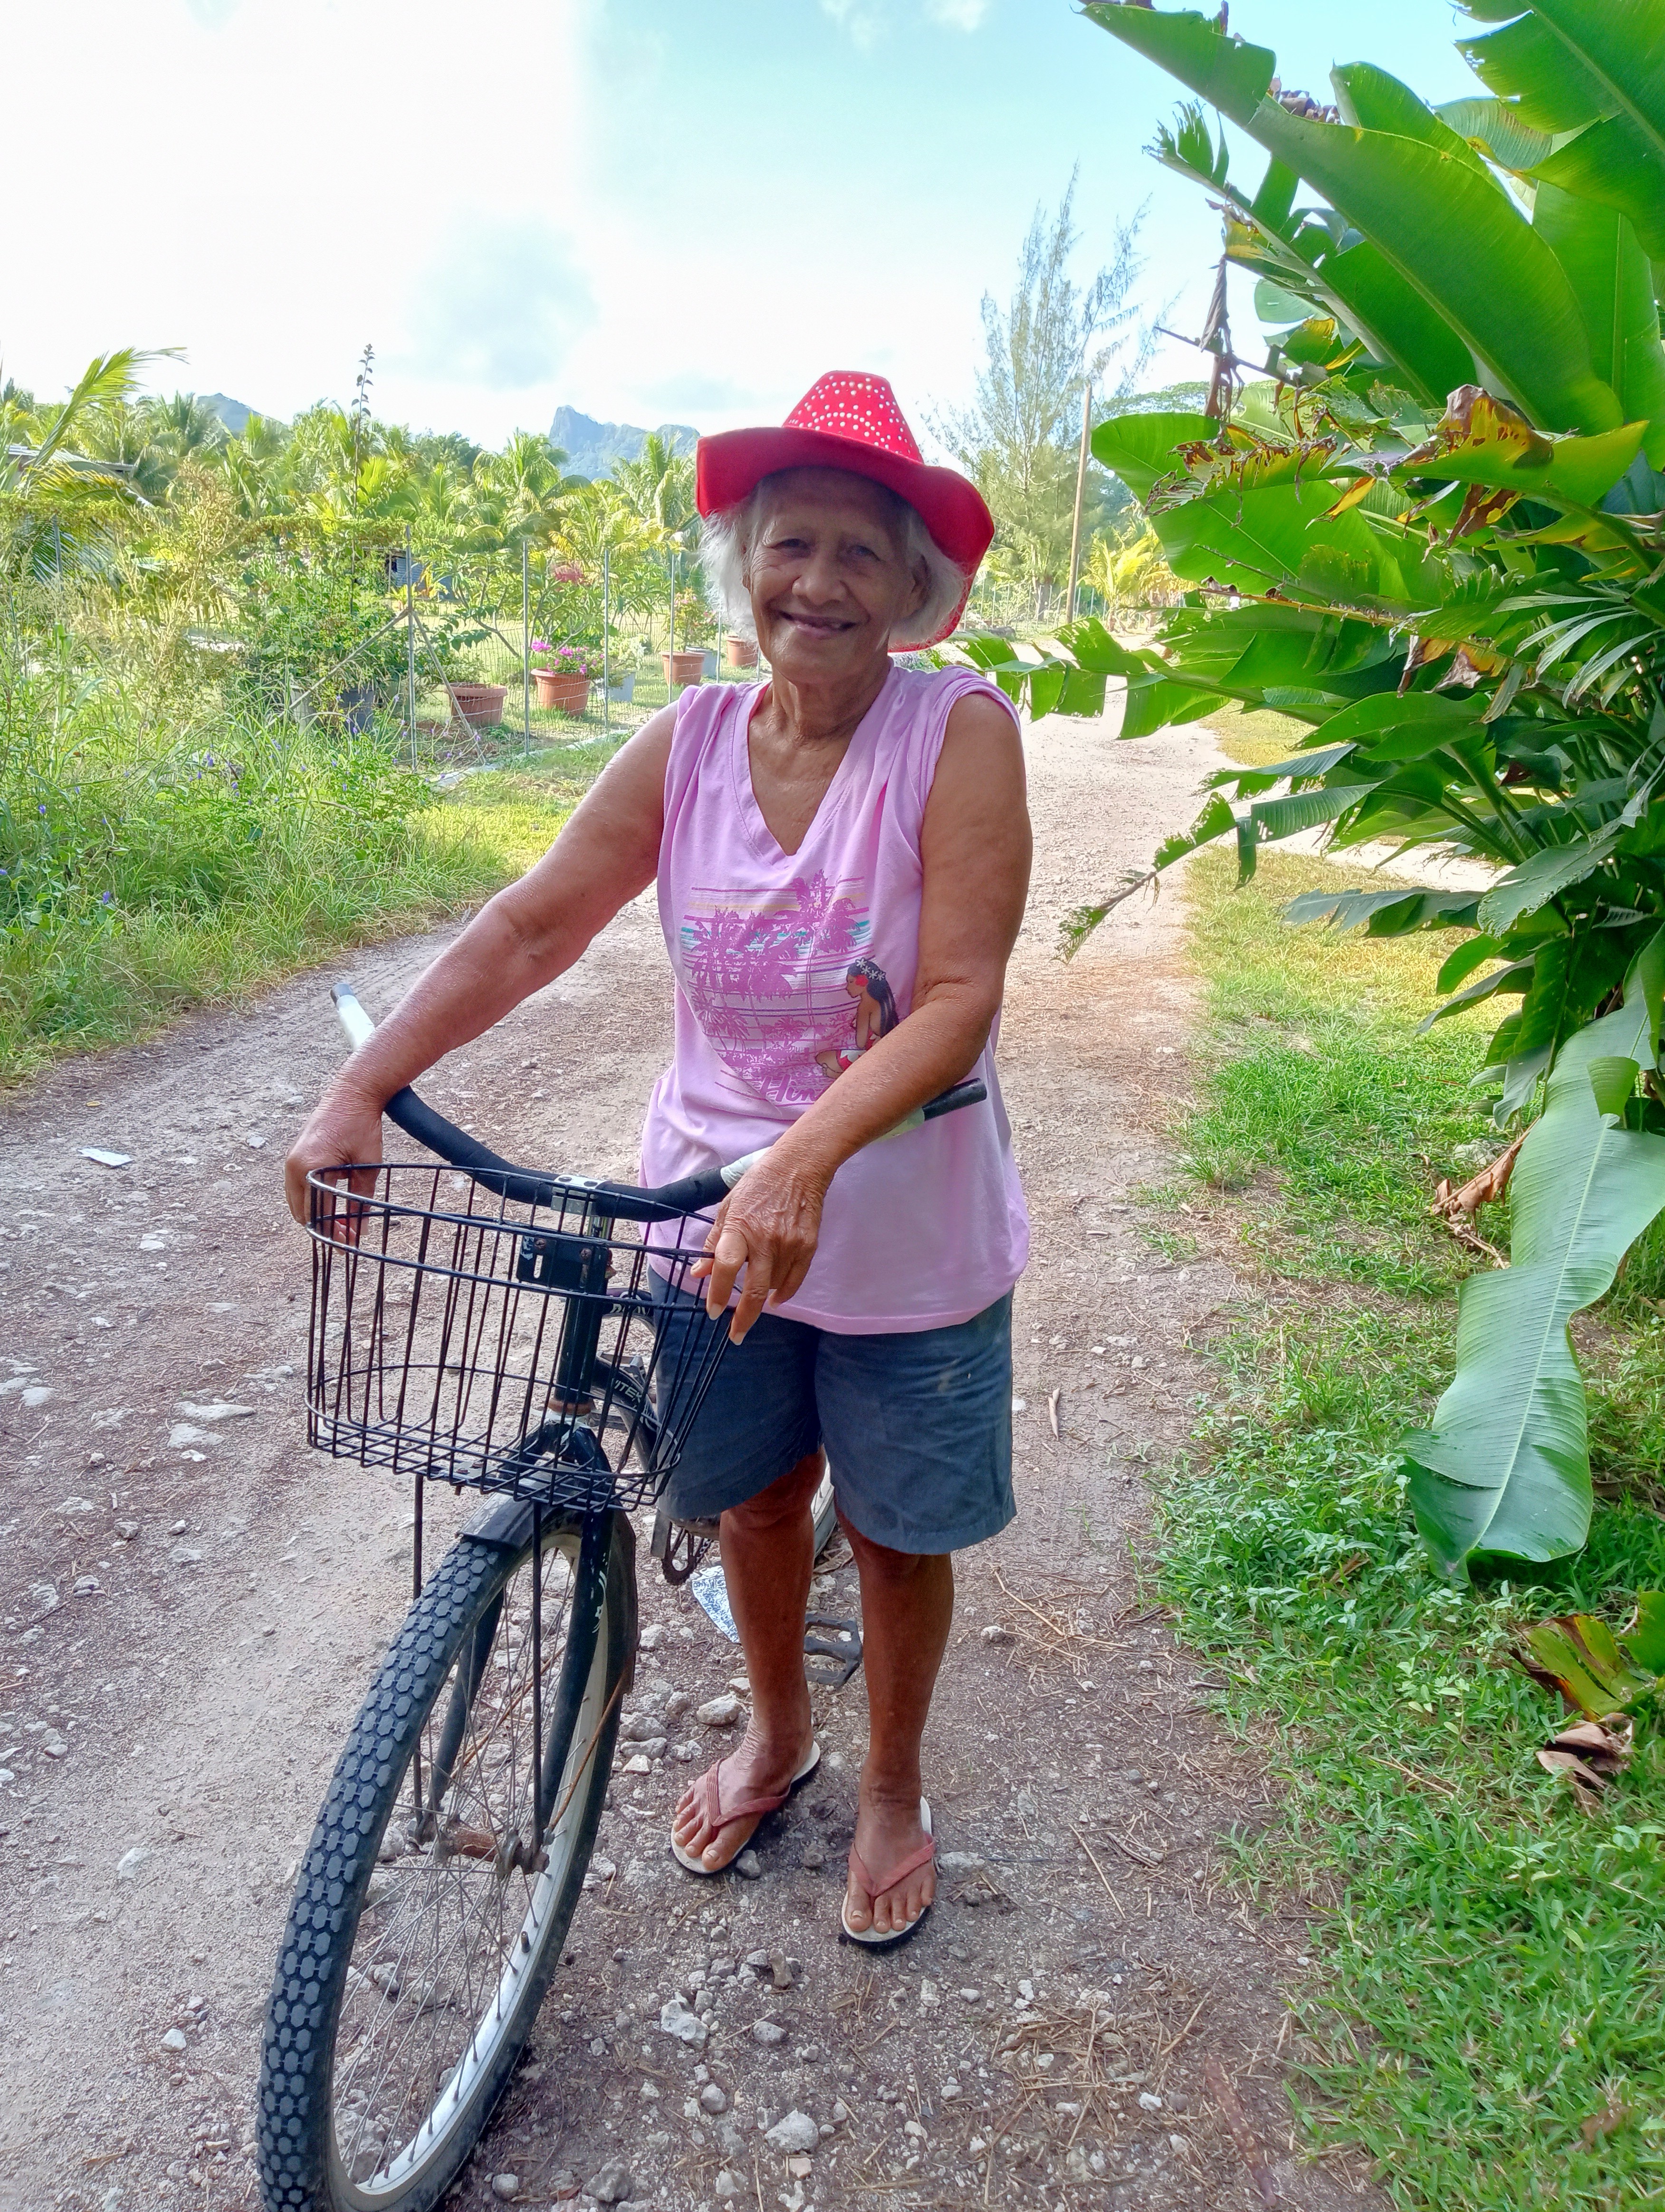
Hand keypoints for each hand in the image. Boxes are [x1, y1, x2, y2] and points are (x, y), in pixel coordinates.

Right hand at [284, 1080, 386, 1230]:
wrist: (352, 1092)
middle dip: (322, 1227)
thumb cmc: (362, 1125)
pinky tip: (332, 1204)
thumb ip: (361, 1199)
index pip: (317, 1213)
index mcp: (309, 1168)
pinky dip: (312, 1199)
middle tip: (345, 1236)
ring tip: (341, 1223)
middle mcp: (294, 1166)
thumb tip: (360, 1230)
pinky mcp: (296, 1156)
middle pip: (301, 1212)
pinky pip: (298, 1187)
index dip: (331, 1233)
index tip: (346, 1245)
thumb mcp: (367, 1166)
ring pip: (298, 1201)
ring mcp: (291, 1160)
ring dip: (316, 1214)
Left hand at [690, 1146, 827, 1343]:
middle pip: (755, 1290)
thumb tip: (698, 1273)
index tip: (713, 1311)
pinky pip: (795, 1280)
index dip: (718, 1293)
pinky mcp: (808, 1246)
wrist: (799, 1167)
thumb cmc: (758, 1184)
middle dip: (744, 1318)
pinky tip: (775, 1299)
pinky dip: (784, 1293)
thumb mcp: (728, 1207)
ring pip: (775, 1287)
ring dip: (762, 1299)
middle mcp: (766, 1239)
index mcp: (740, 1228)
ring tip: (753, 1301)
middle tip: (736, 1335)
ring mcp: (790, 1245)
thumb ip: (713, 1242)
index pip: (726, 1268)